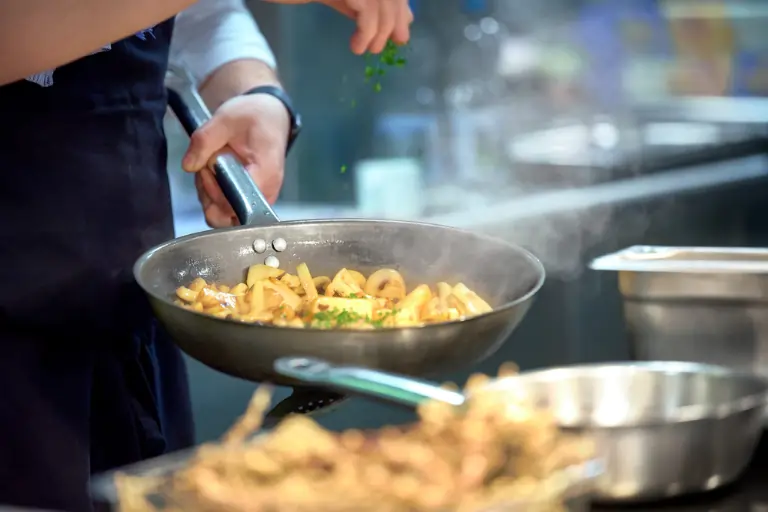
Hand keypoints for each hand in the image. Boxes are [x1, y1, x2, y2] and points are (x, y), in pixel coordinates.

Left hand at [181, 94, 288, 227]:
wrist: (269, 116)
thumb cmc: (254, 116)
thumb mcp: (225, 119)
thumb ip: (205, 141)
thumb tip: (188, 165)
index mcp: (265, 174)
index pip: (237, 202)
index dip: (215, 191)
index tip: (209, 167)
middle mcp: (265, 193)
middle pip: (228, 216)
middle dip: (208, 194)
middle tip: (207, 167)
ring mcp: (258, 198)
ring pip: (223, 215)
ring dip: (208, 194)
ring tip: (211, 166)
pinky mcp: (249, 199)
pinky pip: (227, 209)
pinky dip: (214, 195)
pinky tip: (214, 175)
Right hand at [263, 0, 412, 53]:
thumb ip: (373, 6)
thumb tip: (405, 21)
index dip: (400, 14)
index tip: (399, 38)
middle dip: (391, 26)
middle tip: (377, 48)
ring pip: (382, 5)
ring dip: (377, 34)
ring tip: (363, 50)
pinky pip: (366, 10)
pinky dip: (367, 33)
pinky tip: (356, 46)